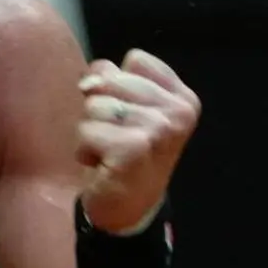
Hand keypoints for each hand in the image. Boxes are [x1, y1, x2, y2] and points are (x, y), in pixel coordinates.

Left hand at [75, 49, 199, 233]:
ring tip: (109, 151)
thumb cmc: (126, 152)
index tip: (128, 116)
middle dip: (101, 108)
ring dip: (90, 131)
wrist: (130, 208)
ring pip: (94, 105)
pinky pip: (86, 130)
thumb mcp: (128, 107)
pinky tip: (102, 164)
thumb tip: (91, 80)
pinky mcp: (134, 149)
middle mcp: (178, 112)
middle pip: (111, 79)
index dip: (118, 84)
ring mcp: (159, 131)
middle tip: (116, 137)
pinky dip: (85, 149)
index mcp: (183, 97)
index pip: (135, 59)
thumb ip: (112, 79)